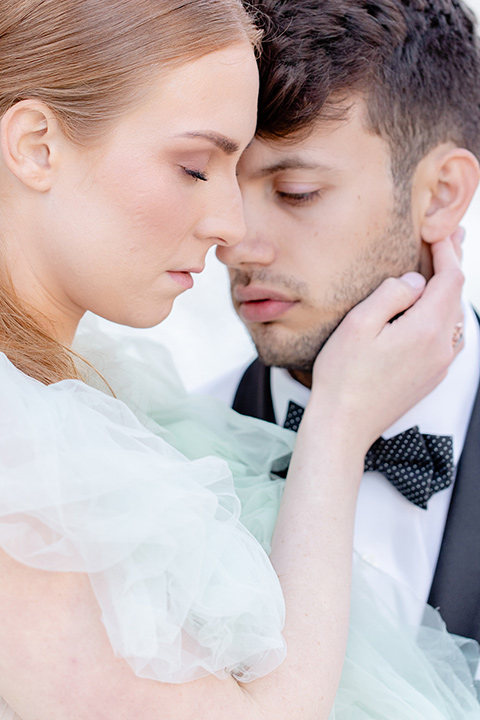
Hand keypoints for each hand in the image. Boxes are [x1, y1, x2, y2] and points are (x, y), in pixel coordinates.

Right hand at [310, 234, 463, 452]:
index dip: (447, 251)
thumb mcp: (358, 325)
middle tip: (452, 238)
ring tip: (443, 269)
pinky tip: (434, 311)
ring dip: (450, 291)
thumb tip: (414, 280)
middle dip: (453, 264)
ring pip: (454, 318)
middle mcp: (441, 348)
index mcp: (425, 329)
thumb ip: (391, 294)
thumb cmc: (343, 377)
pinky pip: (448, 338)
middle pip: (456, 296)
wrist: (344, 426)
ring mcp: (439, 365)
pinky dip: (445, 315)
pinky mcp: (431, 377)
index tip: (438, 232)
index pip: (450, 278)